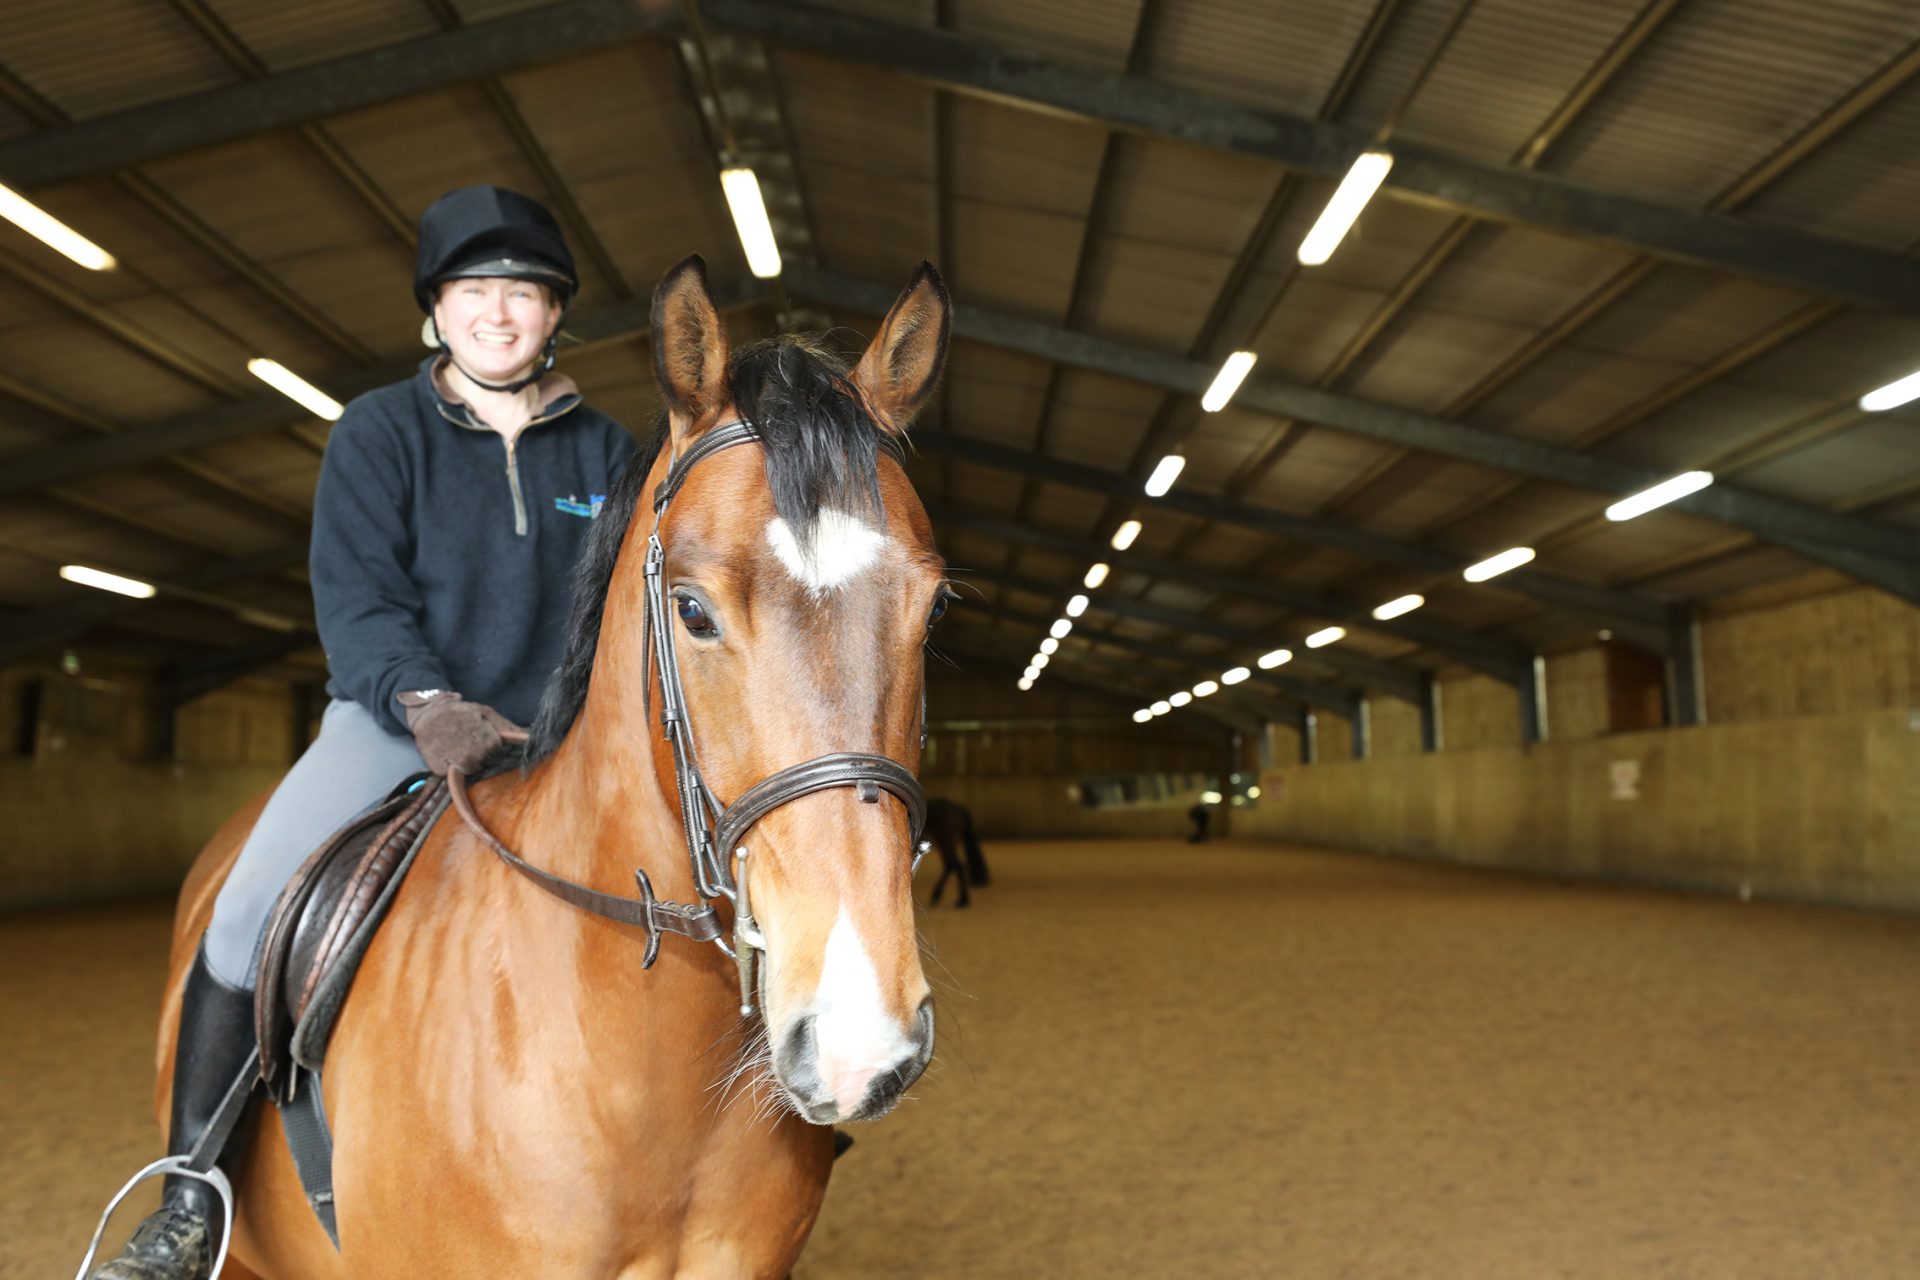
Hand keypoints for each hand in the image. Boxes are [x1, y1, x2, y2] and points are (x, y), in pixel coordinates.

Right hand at [396, 690, 522, 775]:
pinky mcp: (439, 769)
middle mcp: (469, 751)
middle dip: (483, 754)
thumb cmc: (461, 713)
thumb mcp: (485, 712)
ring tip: (462, 747)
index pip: (498, 751)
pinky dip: (454, 767)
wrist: (428, 715)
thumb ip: (507, 727)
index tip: (485, 737)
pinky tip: (451, 754)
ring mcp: (453, 761)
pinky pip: (455, 775)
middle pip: (487, 762)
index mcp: (483, 736)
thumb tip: (531, 737)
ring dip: (470, 762)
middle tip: (471, 742)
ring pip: (472, 770)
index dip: (493, 746)